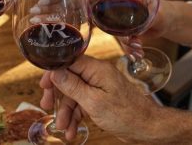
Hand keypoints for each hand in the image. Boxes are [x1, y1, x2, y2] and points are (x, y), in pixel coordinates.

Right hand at [40, 55, 161, 142]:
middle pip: (69, 78)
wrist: (147, 128)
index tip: (43, 86)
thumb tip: (56, 72)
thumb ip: (73, 86)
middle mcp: (97, 74)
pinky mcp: (101, 98)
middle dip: (58, 94)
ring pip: (75, 93)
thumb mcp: (94, 102)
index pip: (69, 62)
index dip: (54, 72)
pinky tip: (71, 130)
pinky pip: (83, 102)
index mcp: (96, 68)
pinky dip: (76, 115)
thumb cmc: (125, 114)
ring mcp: (99, 86)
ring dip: (66, 111)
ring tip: (62, 128)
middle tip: (46, 106)